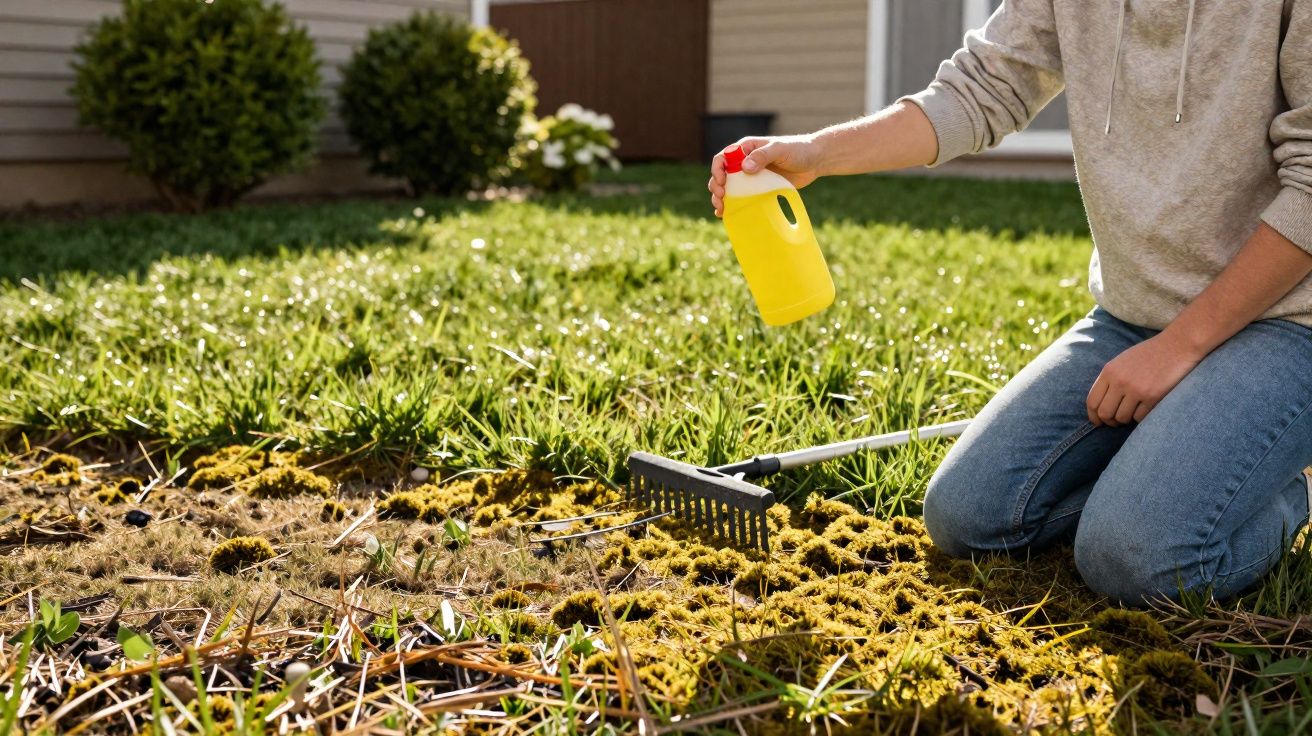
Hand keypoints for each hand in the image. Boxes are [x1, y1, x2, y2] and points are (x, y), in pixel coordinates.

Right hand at [708, 135, 823, 216]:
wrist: (814, 161)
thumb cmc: (798, 150)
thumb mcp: (780, 149)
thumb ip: (762, 156)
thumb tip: (744, 168)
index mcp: (746, 149)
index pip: (723, 158)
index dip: (718, 170)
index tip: (722, 182)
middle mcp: (744, 162)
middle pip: (722, 175)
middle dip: (716, 187)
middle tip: (721, 198)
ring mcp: (750, 177)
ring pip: (728, 188)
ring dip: (720, 198)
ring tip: (720, 209)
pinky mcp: (758, 188)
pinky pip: (741, 197)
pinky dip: (731, 205)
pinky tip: (726, 214)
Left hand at [1086, 333, 1203, 426]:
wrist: (1177, 345)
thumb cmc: (1149, 354)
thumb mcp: (1122, 361)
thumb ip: (1110, 380)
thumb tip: (1099, 405)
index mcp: (1109, 371)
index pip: (1092, 401)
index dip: (1093, 416)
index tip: (1098, 422)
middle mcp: (1120, 381)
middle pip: (1104, 413)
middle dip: (1109, 422)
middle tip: (1115, 422)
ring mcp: (1136, 389)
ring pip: (1122, 418)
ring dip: (1126, 420)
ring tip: (1132, 412)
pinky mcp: (1153, 396)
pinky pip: (1139, 417)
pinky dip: (1140, 417)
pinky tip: (1145, 409)